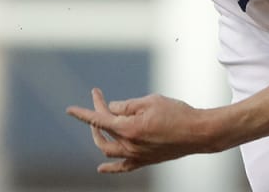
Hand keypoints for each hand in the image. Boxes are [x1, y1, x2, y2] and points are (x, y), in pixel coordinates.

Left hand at [66, 88, 218, 172]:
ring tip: (100, 124)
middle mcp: (129, 145)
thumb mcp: (151, 101)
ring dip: (100, 137)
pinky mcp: (145, 161)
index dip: (84, 113)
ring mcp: (137, 155)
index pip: (99, 119)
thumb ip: (127, 105)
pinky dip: (111, 167)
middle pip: (103, 132)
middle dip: (96, 116)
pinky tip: (101, 168)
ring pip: (108, 150)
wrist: (198, 133)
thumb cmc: (177, 113)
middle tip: (99, 100)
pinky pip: (123, 167)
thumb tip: (112, 108)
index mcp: (129, 128)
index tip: (70, 109)